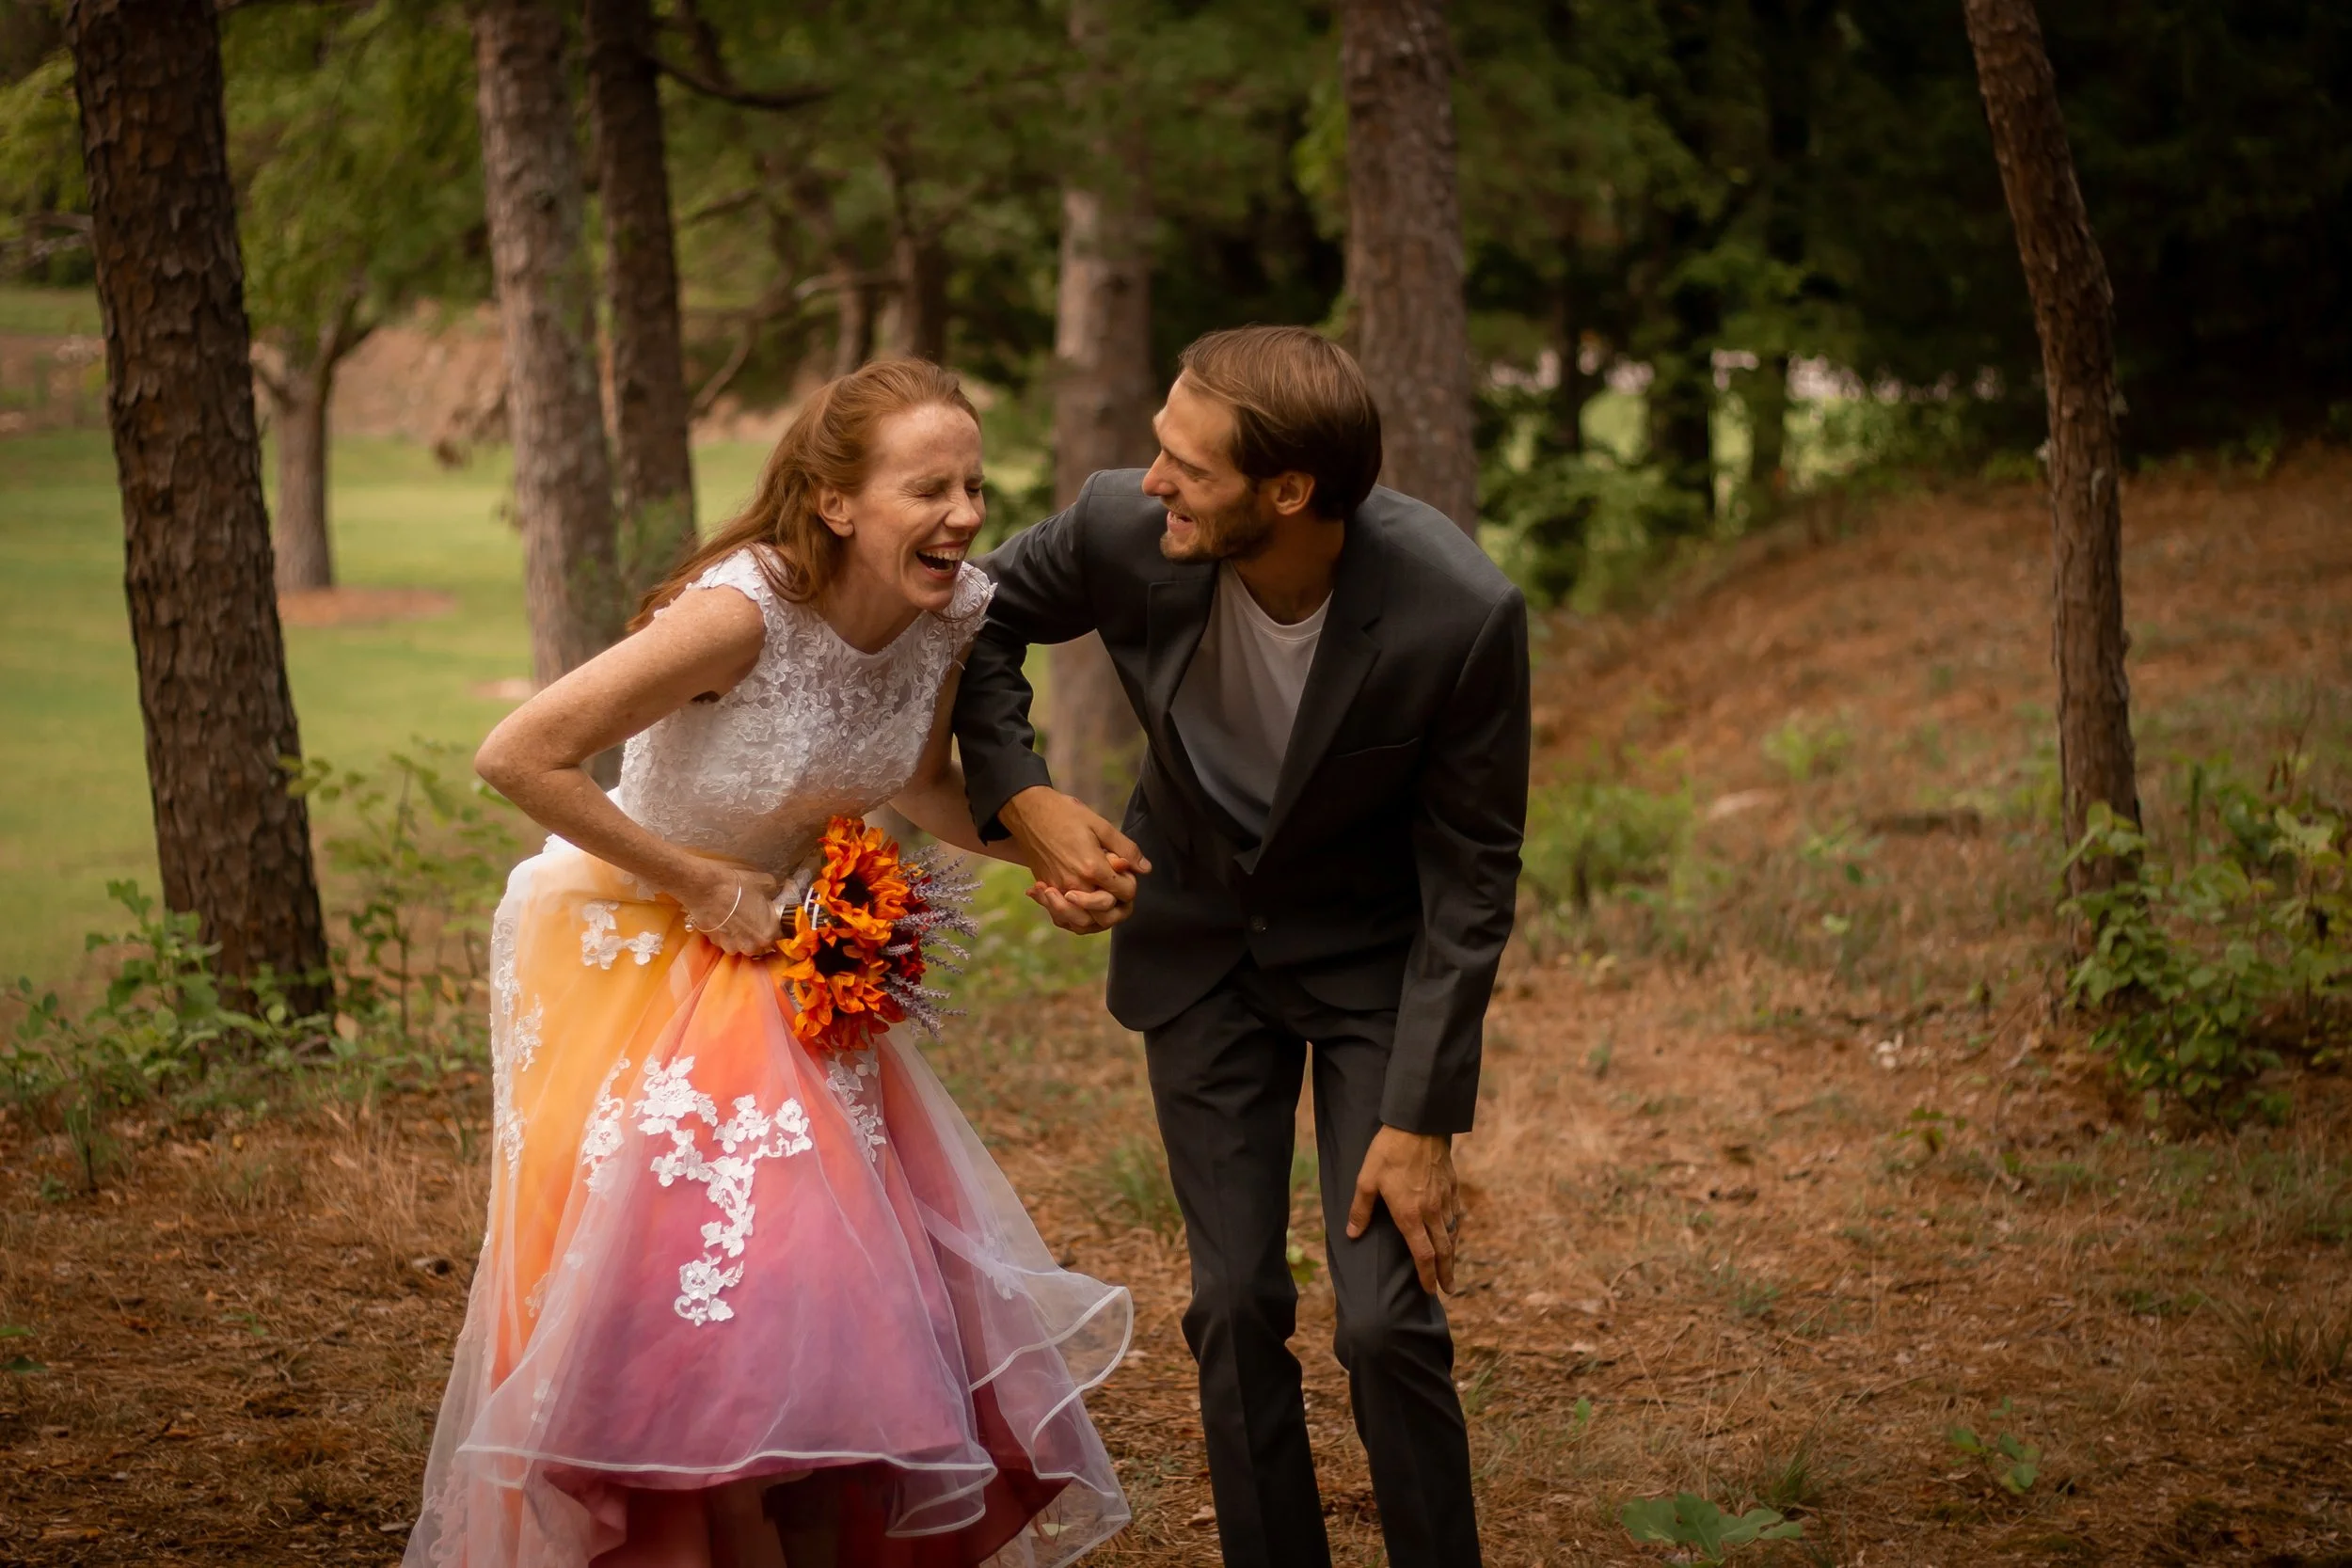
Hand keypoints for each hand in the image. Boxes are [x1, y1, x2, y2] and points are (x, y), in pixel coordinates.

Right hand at [679, 864, 781, 955]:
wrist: (705, 888)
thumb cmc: (738, 886)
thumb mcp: (766, 883)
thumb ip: (774, 893)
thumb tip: (774, 894)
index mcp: (767, 935)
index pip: (779, 935)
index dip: (776, 924)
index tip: (772, 916)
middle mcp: (750, 946)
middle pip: (760, 943)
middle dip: (758, 932)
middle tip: (754, 916)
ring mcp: (731, 946)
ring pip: (741, 943)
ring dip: (741, 935)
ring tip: (737, 918)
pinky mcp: (714, 942)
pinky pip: (726, 940)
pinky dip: (726, 932)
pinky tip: (724, 919)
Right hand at [999, 787, 1150, 927]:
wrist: (1029, 812)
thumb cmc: (1065, 814)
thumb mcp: (1100, 825)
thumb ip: (1126, 849)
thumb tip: (1145, 868)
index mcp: (1092, 868)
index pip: (1124, 892)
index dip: (1130, 884)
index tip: (1125, 871)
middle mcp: (1075, 885)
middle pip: (1106, 915)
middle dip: (1119, 906)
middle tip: (1117, 889)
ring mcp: (1058, 890)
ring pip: (1083, 923)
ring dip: (1097, 918)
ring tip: (1102, 905)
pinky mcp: (1046, 890)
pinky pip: (1060, 918)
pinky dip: (1072, 919)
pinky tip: (1080, 909)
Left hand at [1346, 1126, 1461, 1294]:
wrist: (1419, 1124)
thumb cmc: (1388, 1152)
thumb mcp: (1366, 1180)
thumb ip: (1360, 1210)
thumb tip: (1352, 1234)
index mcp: (1410, 1214)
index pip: (1422, 1255)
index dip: (1427, 1275)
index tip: (1430, 1290)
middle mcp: (1431, 1211)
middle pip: (1443, 1250)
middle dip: (1446, 1273)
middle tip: (1449, 1290)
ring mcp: (1445, 1199)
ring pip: (1452, 1233)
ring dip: (1452, 1253)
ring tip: (1452, 1267)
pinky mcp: (1452, 1185)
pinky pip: (1457, 1214)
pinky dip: (1456, 1229)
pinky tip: (1455, 1232)